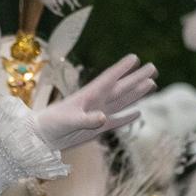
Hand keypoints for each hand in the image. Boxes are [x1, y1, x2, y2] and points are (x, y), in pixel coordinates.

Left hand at [35, 55, 157, 152]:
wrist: (42, 138)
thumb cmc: (52, 124)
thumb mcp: (69, 120)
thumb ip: (86, 119)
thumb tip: (104, 117)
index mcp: (89, 95)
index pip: (109, 78)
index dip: (121, 68)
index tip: (135, 57)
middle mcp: (96, 102)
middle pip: (121, 87)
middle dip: (137, 78)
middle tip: (153, 67)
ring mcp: (99, 115)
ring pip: (122, 101)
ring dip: (136, 93)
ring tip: (152, 83)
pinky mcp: (98, 129)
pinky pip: (117, 121)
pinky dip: (127, 117)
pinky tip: (138, 112)